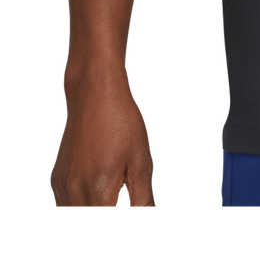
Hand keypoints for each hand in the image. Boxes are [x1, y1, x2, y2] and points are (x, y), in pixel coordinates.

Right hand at [49, 77, 156, 207]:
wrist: (94, 94)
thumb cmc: (122, 124)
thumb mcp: (141, 163)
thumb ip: (143, 200)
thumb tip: (147, 214)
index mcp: (99, 194)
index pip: (103, 223)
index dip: (119, 220)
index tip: (124, 207)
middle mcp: (75, 195)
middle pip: (85, 218)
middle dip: (101, 212)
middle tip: (115, 202)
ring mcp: (62, 188)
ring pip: (71, 214)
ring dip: (91, 209)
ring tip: (107, 198)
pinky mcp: (55, 179)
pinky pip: (64, 205)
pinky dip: (78, 206)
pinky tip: (95, 198)